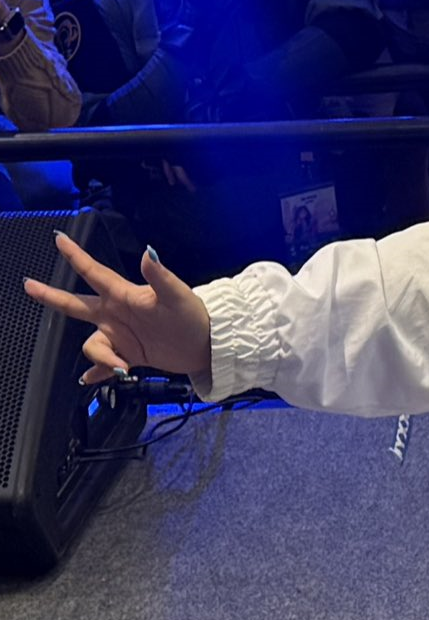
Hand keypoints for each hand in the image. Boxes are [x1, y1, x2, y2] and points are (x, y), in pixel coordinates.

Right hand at [25, 235, 211, 387]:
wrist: (208, 344)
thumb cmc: (194, 315)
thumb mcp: (177, 294)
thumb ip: (160, 275)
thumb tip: (149, 252)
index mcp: (124, 295)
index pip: (94, 273)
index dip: (75, 256)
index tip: (58, 239)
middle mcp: (116, 315)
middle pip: (76, 305)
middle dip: (52, 296)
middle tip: (30, 286)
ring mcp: (121, 336)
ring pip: (92, 344)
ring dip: (100, 357)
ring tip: (122, 366)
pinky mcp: (130, 355)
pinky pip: (105, 366)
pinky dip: (98, 373)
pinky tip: (90, 380)